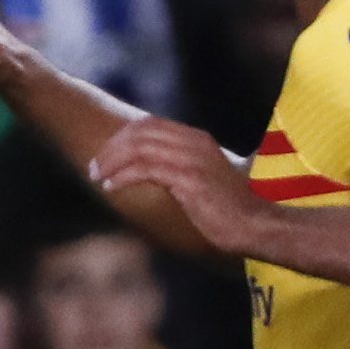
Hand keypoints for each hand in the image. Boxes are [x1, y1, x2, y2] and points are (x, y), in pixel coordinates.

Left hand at [87, 114, 266, 257]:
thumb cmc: (227, 210)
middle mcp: (194, 142)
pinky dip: (122, 176)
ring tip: (97, 177)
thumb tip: (148, 170)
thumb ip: (178, 167)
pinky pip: (145, 169)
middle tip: (94, 167)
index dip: (122, 136)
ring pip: (139, 148)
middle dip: (112, 148)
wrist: (255, 224)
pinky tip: (110, 187)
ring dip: (112, 162)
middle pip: (140, 131)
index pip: (150, 124)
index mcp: (197, 138)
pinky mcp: (189, 179)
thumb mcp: (202, 179)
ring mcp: (192, 159)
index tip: (105, 154)